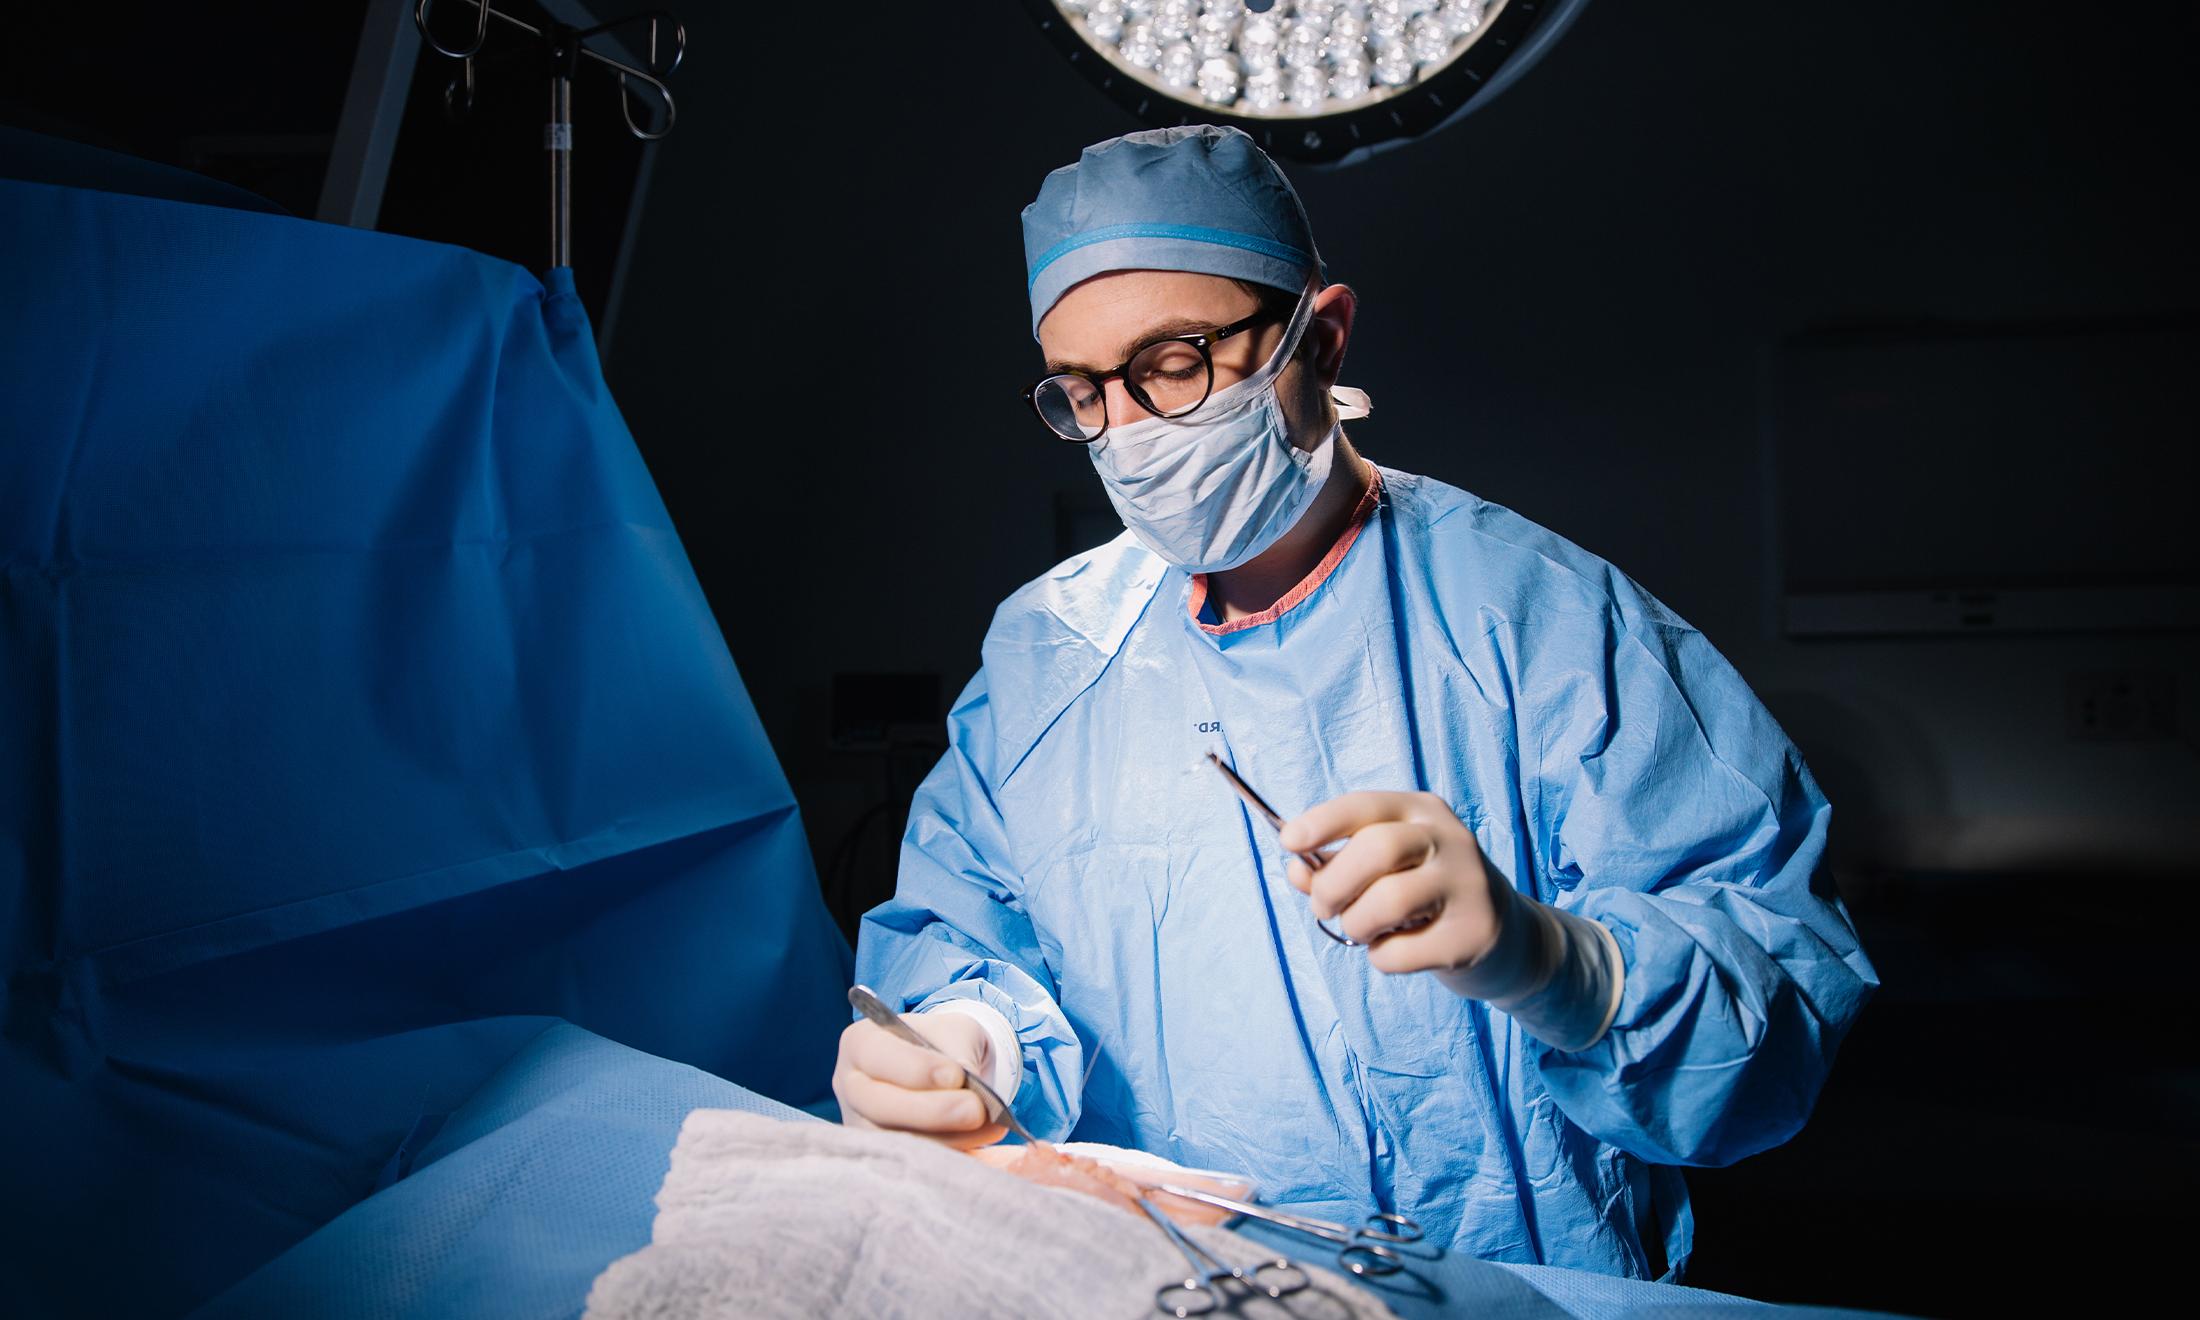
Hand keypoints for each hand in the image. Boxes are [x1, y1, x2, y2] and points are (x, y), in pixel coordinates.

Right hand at [833, 1011, 1006, 1148]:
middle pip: (878, 1105)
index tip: (956, 1076)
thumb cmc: (944, 1044)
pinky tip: (978, 1150)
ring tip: (989, 1128)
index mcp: (860, 1043)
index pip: (876, 1055)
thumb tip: (967, 1080)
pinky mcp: (880, 1158)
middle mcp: (851, 1086)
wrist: (947, 1072)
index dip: (915, 1068)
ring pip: (894, 1142)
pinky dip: (946, 1158)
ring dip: (945, 1139)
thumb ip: (958, 1047)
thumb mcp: (954, 1029)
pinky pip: (909, 1166)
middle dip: (931, 1111)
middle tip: (975, 1110)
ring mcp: (860, 1126)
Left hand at [1280, 791, 1508, 976]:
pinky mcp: (1475, 933)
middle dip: (1332, 884)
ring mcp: (1468, 885)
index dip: (1322, 821)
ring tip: (1364, 930)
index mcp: (1421, 811)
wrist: (1505, 935)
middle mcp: (1450, 839)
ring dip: (1356, 924)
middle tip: (1323, 907)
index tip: (1289, 841)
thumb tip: (1297, 870)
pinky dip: (1382, 957)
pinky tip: (1399, 949)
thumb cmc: (1426, 893)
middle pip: (1375, 849)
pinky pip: (1399, 952)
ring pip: (1387, 902)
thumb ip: (1337, 865)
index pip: (1366, 805)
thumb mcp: (1384, 868)